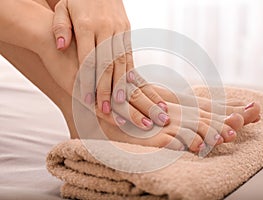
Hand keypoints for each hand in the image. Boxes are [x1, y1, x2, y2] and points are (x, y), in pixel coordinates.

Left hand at [52, 0, 169, 129]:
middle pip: (106, 64)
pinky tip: (130, 84)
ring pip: (121, 61)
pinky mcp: (127, 30)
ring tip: (120, 103)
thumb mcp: (62, 7)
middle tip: (105, 109)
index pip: (88, 60)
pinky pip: (129, 53)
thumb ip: (60, 27)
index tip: (87, 100)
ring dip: (121, 83)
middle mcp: (105, 29)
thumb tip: (60, 47)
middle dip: (105, 89)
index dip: (88, 82)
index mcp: (86, 25)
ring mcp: (119, 29)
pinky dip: (130, 69)